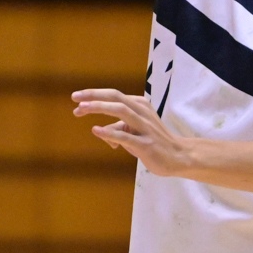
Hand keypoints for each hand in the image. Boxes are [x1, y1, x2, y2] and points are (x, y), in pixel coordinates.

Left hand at [74, 88, 198, 176]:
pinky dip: (110, 132)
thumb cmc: (154, 141)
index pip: (113, 95)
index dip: (94, 96)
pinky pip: (126, 136)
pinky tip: (96, 130)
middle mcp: (142, 112)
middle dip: (93, 95)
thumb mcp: (134, 131)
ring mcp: (145, 128)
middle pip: (116, 97)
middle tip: (74, 97)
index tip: (77, 101)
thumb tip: (100, 133)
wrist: (178, 156)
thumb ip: (118, 128)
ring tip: (81, 109)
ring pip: (121, 111)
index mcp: (139, 105)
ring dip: (99, 108)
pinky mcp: (146, 144)